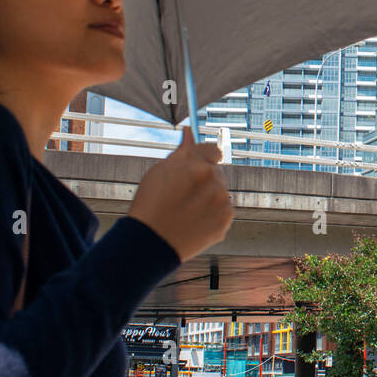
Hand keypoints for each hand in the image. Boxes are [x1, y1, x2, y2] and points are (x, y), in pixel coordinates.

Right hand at [127, 130, 233, 262]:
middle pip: (216, 172)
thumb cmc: (151, 204)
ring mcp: (223, 202)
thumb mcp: (160, 171)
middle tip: (182, 194)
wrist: (151, 243)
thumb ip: (181, 151)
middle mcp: (215, 182)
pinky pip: (223, 210)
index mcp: (199, 166)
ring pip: (220, 191)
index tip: (195, 166)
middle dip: (203, 178)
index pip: (213, 150)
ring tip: (186, 210)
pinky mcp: (226, 221)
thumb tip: (188, 132)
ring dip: (209, 196)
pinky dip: (212, 213)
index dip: (202, 158)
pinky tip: (193, 220)